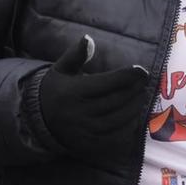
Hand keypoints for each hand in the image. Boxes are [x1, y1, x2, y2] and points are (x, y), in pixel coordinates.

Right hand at [35, 35, 153, 162]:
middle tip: (145, 83)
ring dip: (135, 108)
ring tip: (142, 97)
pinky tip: (134, 117)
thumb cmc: (57, 89)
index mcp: (72, 92)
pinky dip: (129, 128)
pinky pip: (115, 138)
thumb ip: (76, 54)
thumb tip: (88, 38)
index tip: (142, 71)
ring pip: (118, 120)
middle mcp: (78, 113)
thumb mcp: (62, 69)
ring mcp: (84, 132)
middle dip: (135, 91)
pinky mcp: (90, 146)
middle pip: (116, 101)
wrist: (40, 120)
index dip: (129, 76)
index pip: (108, 82)